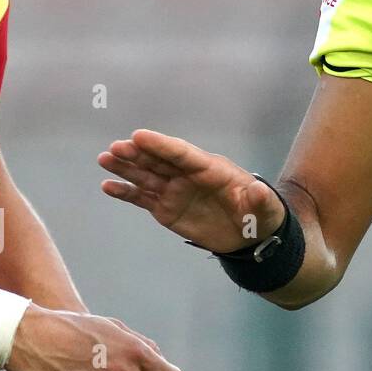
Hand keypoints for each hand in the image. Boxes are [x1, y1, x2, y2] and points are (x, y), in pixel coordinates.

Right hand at [98, 129, 284, 254]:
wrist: (250, 235)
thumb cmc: (260, 214)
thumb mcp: (266, 208)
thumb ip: (260, 200)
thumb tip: (258, 190)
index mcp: (211, 169)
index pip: (183, 153)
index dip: (162, 145)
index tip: (139, 135)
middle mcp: (188, 175)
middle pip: (160, 160)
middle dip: (138, 153)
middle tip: (116, 147)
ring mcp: (175, 190)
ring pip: (146, 175)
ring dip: (126, 167)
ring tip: (105, 159)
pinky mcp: (166, 208)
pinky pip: (142, 198)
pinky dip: (125, 192)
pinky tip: (107, 186)